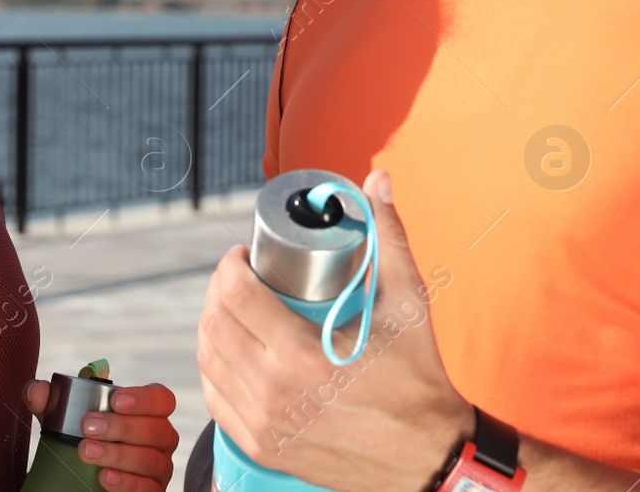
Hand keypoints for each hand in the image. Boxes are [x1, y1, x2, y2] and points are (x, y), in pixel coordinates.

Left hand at [22, 379, 178, 490]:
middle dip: (121, 427)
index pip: (161, 399)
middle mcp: (161, 438)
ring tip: (86, 452)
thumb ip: (49, 400)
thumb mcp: (62, 417)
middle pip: (156, 429)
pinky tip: (104, 477)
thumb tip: (36, 391)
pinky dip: (125, 482)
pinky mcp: (152, 491)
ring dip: (118, 455)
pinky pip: (147, 489)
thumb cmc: (81, 437)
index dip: (143, 398)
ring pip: (151, 460)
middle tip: (87, 427)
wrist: (79, 477)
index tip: (115, 401)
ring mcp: (159, 468)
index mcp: (149, 412)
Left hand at [196, 169, 473, 491]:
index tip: (242, 256)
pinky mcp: (263, 447)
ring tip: (231, 309)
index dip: (229, 266)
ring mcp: (263, 424)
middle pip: (214, 324)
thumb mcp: (408, 304)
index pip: (234, 295)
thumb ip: (389, 237)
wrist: (431, 458)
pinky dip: (214, 369)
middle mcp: (273, 392)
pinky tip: (228, 352)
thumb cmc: (420, 381)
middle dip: (218, 290)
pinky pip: (215, 399)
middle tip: (236, 277)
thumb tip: (377, 181)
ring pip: (208, 361)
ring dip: (212, 327)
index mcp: (300, 355)